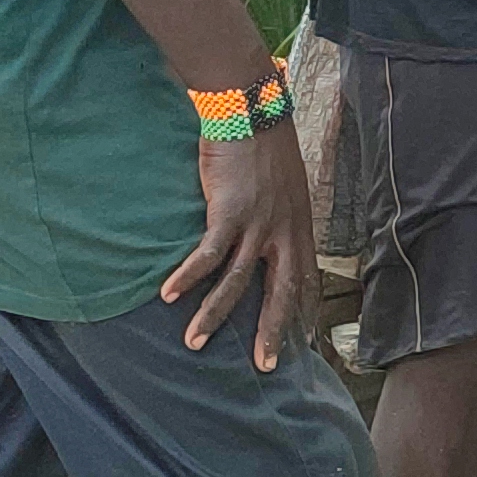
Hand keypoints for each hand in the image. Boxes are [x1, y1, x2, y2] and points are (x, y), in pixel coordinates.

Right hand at [164, 124, 319, 368]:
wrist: (251, 110)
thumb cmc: (264, 145)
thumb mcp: (286, 186)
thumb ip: (280, 215)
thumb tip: (268, 235)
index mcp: (299, 226)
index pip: (306, 278)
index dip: (303, 311)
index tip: (302, 342)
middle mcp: (284, 230)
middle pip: (282, 291)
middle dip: (272, 331)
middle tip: (265, 366)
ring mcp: (258, 223)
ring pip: (238, 281)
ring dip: (214, 314)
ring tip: (194, 342)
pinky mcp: (229, 212)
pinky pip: (208, 254)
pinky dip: (189, 277)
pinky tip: (170, 296)